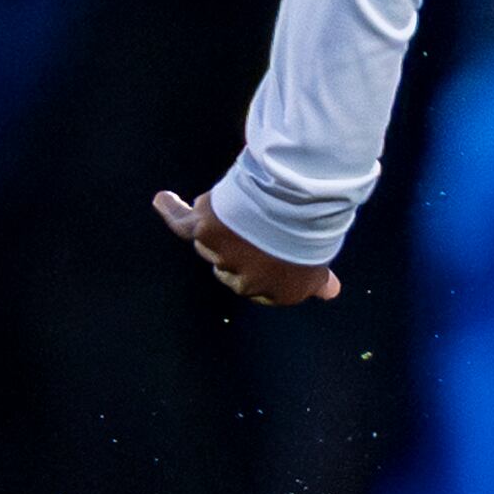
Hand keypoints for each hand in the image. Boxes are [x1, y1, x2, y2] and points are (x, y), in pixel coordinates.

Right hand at [152, 189, 337, 305]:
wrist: (298, 206)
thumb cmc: (314, 231)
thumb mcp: (319, 262)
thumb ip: (317, 281)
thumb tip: (330, 293)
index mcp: (275, 294)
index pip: (258, 287)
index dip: (260, 264)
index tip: (265, 248)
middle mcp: (245, 283)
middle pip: (231, 266)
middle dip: (242, 245)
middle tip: (259, 221)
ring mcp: (222, 257)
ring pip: (213, 242)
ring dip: (224, 223)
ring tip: (243, 202)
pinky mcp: (204, 231)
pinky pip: (182, 223)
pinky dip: (172, 210)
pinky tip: (163, 199)